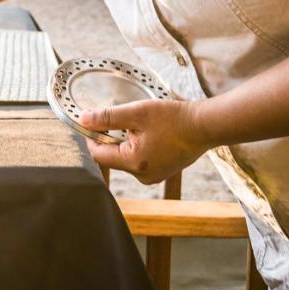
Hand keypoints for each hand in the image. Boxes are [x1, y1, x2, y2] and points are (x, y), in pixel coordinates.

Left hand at [79, 99, 211, 184]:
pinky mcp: (161, 171)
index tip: (91, 121)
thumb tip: (83, 119)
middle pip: (111, 157)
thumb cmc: (173, 119)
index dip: (91, 137)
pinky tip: (149, 132)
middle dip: (110, 137)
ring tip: (138, 124)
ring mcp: (153, 176)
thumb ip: (108, 117)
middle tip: (117, 118)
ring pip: (125, 158)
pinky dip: (137, 146)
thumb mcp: (137, 113)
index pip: (98, 154)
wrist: (205, 126)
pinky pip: (140, 160)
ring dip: (124, 141)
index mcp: (134, 163)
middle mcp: (142, 176)